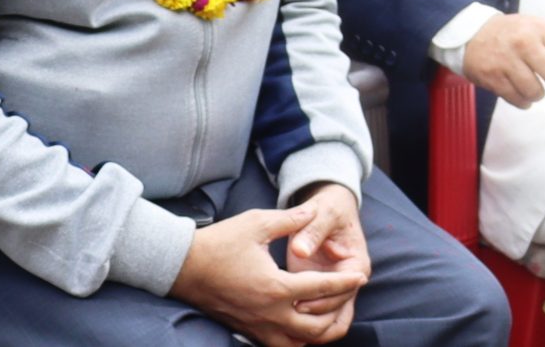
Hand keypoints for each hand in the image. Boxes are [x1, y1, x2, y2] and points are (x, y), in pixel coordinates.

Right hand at [169, 204, 362, 346]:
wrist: (183, 267)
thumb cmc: (219, 243)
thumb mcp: (256, 223)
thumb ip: (290, 220)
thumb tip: (312, 212)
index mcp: (276, 287)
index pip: (321, 289)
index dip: (345, 282)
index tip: (361, 276)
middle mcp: (271, 314)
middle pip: (319, 327)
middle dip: (339, 312)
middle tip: (348, 296)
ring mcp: (260, 327)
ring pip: (302, 343)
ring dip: (320, 331)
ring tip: (330, 313)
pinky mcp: (249, 332)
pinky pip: (283, 346)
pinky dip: (299, 339)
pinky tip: (304, 324)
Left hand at [285, 183, 372, 327]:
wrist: (327, 206)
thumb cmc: (328, 207)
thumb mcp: (323, 213)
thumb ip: (311, 230)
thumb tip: (300, 250)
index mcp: (356, 265)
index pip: (343, 293)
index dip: (322, 300)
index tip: (298, 302)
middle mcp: (350, 282)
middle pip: (337, 312)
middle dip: (314, 318)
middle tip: (286, 315)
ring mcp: (336, 289)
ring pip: (330, 321)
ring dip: (312, 328)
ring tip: (285, 326)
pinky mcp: (321, 290)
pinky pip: (318, 316)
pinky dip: (305, 324)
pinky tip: (285, 327)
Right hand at [460, 13, 544, 108]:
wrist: (471, 32)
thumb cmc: (512, 32)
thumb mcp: (539, 31)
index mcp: (540, 30)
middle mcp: (524, 44)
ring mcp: (506, 61)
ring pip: (536, 92)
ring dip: (539, 95)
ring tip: (535, 88)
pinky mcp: (492, 78)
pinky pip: (517, 100)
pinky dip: (523, 101)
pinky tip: (521, 93)